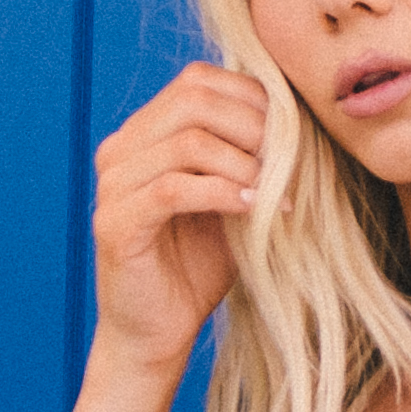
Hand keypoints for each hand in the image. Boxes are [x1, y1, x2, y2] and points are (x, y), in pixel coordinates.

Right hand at [88, 62, 269, 385]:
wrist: (158, 331)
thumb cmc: (198, 263)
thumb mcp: (230, 195)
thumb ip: (248, 154)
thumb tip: (298, 112)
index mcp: (143, 132)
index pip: (197, 80)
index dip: (252, 97)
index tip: (293, 133)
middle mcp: (119, 149)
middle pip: (192, 101)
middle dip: (254, 127)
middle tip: (292, 160)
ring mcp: (112, 185)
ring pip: (187, 144)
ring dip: (245, 164)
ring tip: (278, 192)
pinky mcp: (115, 223)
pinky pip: (173, 190)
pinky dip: (223, 194)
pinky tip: (253, 211)